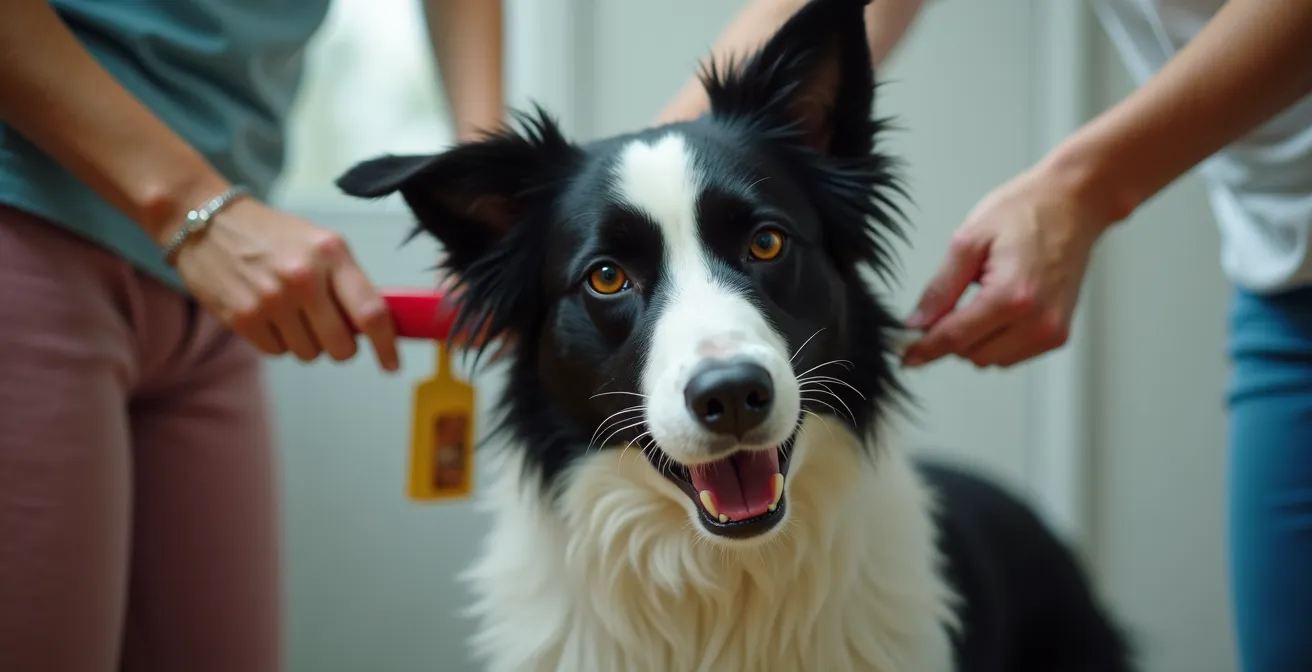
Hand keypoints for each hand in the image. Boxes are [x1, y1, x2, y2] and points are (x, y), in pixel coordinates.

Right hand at [171, 197, 400, 371]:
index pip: (371, 312)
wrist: (208, 222)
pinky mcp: (243, 318)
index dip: (386, 346)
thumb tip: (375, 327)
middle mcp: (303, 278)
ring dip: (307, 342)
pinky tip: (268, 314)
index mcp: (331, 254)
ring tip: (291, 312)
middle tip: (330, 329)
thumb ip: (349, 281)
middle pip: (342, 345)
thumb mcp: (321, 243)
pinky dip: (278, 341)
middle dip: (341, 345)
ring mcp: (271, 300)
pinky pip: (278, 352)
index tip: (392, 364)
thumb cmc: (273, 235)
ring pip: (310, 354)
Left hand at [900, 163, 1111, 368]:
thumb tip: (916, 322)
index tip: (906, 356)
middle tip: (949, 303)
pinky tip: (998, 309)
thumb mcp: (969, 241)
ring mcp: (1051, 331)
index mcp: (1011, 296)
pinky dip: (997, 341)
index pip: (955, 338)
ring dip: (975, 340)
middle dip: (951, 336)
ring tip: (982, 297)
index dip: (925, 348)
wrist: (1073, 203)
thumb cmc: (1025, 211)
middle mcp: (1036, 321)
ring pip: (991, 360)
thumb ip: (940, 288)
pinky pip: (1012, 356)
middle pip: (971, 355)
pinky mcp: (1059, 335)